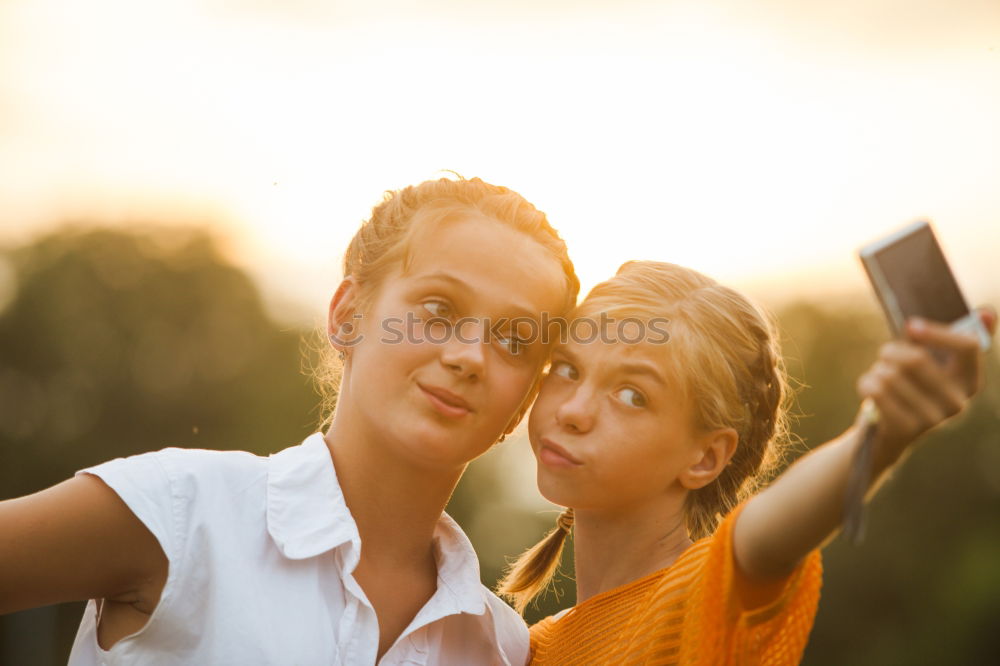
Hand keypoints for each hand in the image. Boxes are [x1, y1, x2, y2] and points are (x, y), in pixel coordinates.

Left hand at [855, 307, 995, 457]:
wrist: (888, 432)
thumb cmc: (909, 385)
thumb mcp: (929, 360)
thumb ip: (948, 337)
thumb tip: (986, 314)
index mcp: (969, 380)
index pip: (968, 346)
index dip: (937, 332)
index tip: (910, 326)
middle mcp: (958, 402)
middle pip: (917, 359)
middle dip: (891, 351)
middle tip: (886, 355)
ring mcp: (934, 419)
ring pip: (890, 374)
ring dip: (877, 370)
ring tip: (881, 379)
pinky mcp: (907, 429)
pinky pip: (876, 390)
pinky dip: (866, 383)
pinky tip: (871, 390)